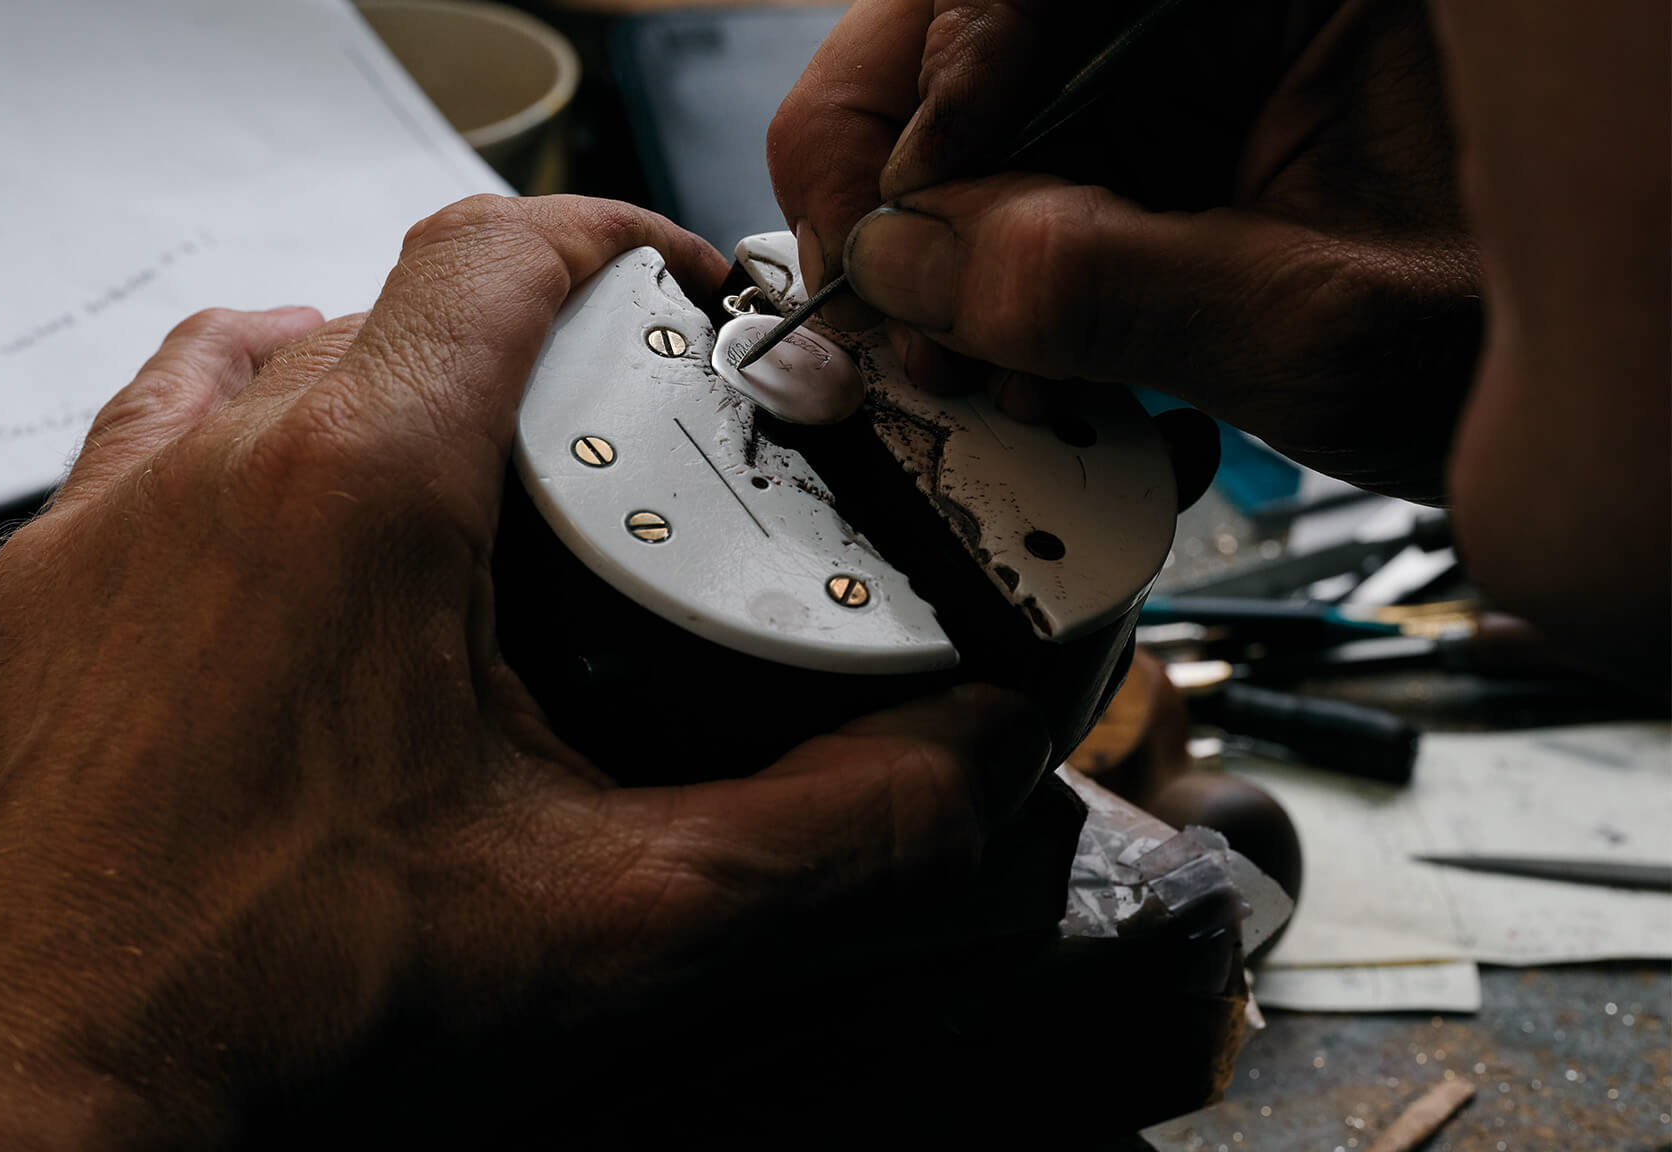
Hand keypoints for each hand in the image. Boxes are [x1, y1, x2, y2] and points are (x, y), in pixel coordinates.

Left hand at [0, 195, 1060, 1148]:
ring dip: (387, 374)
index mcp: (360, 490)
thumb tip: (959, 761)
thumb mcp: (611, 919)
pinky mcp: (51, 581)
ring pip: (274, 347)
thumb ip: (823, 830)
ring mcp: (114, 514)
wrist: (58, 1084)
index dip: (613, 242)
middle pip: (401, 302)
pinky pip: (162, 428)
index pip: (499, 254)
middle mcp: (219, 464)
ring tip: (470, 470)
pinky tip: (299, 522)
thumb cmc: (287, 1002)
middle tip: (609, 440)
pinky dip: (254, 432)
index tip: (678, 291)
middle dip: (529, 342)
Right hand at [769, 0, 1480, 501]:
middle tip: (894, 314)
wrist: (1605, 407)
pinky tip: (1035, 371)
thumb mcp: (1316, 324)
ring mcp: (1178, 80)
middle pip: (962, 47)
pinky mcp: (1161, 160)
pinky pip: (1023, 204)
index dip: (935, 96)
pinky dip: (999, 302)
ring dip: (947, 269)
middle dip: (914, 196)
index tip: (896, 232)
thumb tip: (903, 265)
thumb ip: (1098, 289)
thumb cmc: (1532, 330)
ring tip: (983, 372)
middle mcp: (1206, 6)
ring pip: (977, 137)